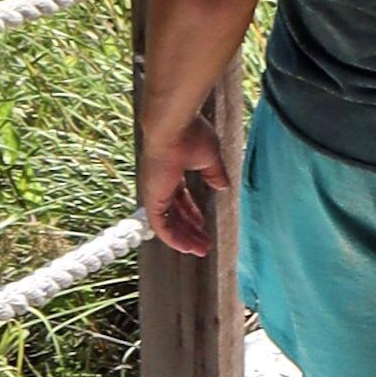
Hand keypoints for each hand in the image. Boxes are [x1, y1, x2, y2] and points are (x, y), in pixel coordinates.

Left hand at [140, 111, 232, 256]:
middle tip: (204, 243)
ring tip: (201, 250)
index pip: (180, 197)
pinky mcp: (151, 198)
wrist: (173, 126)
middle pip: (175, 213)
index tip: (203, 223)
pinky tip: (187, 248)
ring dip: (184, 238)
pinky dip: (173, 239)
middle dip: (190, 229)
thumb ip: (215, 174)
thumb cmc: (191, 134)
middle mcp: (161, 183)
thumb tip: (224, 186)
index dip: (192, 212)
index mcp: (172, 171)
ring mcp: (155, 191)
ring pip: (168, 223)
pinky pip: (161, 226)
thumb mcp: (209, 158)